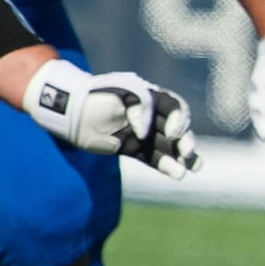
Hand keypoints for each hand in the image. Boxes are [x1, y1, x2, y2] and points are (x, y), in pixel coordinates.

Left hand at [24, 59, 202, 179]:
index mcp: (150, 96)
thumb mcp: (121, 92)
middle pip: (176, 128)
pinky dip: (165, 165)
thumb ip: (140, 107)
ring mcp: (141, 133)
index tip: (172, 132)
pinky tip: (177, 173)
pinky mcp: (132, 148)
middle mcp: (150, 115)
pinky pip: (152, 157)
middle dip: (185, 141)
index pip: (174, 107)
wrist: (72, 110)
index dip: (179, 119)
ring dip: (181, 157)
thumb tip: (145, 133)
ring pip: (168, 146)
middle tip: (187, 153)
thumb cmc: (97, 95)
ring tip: (192, 168)